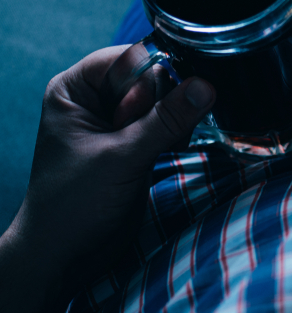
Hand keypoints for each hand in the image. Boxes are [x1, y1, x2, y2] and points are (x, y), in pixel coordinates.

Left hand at [9, 46, 214, 285]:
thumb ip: (165, 120)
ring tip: (165, 148)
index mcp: (75, 89)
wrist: (66, 255)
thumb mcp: (121, 157)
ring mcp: (118, 122)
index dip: (153, 77)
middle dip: (166, 103)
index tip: (166, 104)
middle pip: (153, 76)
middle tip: (159, 135)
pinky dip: (178, 134)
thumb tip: (205, 87)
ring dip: (175, 122)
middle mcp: (96, 99)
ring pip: (166, 99)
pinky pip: (170, 122)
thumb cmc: (73, 205)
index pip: (130, 58)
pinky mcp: (137, 143)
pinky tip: (171, 151)